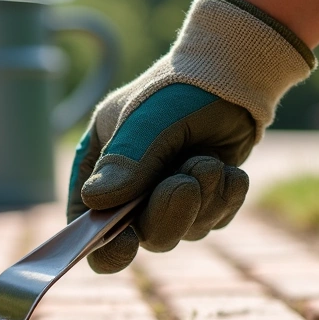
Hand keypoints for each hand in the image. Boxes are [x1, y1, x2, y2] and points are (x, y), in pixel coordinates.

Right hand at [67, 0, 315, 273]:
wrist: (232, 74)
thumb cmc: (177, 89)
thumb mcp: (148, 119)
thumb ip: (127, 160)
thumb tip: (97, 203)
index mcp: (96, 168)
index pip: (86, 225)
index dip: (100, 245)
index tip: (125, 244)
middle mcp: (129, 191)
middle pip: (143, 235)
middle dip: (168, 213)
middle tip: (185, 182)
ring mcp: (167, 198)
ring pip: (184, 232)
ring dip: (203, 199)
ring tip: (209, 159)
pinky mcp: (204, 202)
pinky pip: (215, 220)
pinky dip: (226, 197)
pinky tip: (228, 168)